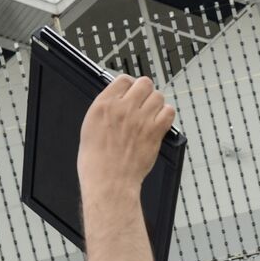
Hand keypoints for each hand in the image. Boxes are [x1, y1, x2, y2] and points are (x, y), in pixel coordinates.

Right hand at [77, 75, 176, 199]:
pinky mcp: (154, 132)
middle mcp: (123, 109)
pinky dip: (167, 115)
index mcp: (104, 105)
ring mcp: (140, 120)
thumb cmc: (97, 161)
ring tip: (152, 113)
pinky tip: (160, 122)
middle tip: (144, 102)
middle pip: (144, 83)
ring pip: (158, 96)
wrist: (109, 181)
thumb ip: (105, 110)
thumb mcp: (90, 127)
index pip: (123, 79)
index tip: (132, 92)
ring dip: (157, 103)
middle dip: (145, 91)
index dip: (130, 85)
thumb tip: (116, 101)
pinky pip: (169, 112)